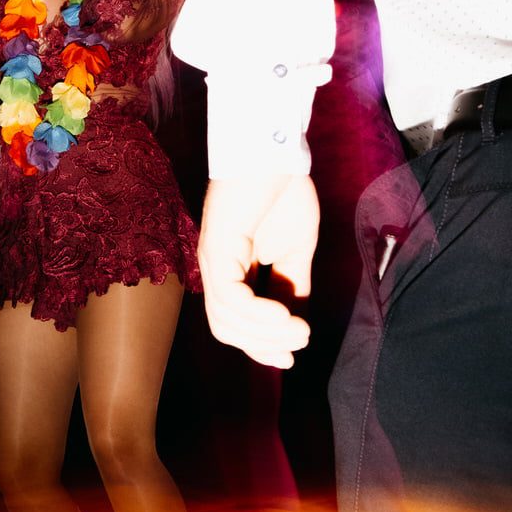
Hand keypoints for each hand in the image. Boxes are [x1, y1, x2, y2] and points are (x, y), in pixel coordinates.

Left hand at [198, 175, 318, 368]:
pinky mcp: (216, 248)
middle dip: (261, 346)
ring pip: (227, 318)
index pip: (235, 321)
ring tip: (300, 334)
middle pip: (226, 327)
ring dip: (266, 334)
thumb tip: (297, 323)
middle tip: (295, 350)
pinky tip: (286, 319)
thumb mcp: (294, 251)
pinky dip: (259, 315)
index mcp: (231, 271)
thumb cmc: (282, 193)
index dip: (260, 345)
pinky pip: (231, 296)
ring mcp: (212, 259)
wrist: (275, 152)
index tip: (289, 360)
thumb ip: (293, 286)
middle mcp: (215, 269)